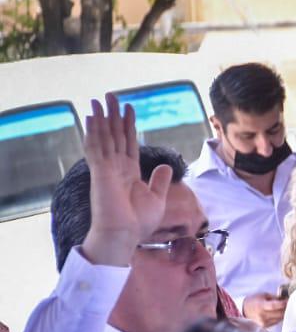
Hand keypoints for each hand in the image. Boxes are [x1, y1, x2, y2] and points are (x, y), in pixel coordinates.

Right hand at [80, 94, 171, 267]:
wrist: (124, 235)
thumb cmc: (138, 223)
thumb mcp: (157, 198)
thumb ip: (160, 181)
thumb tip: (166, 166)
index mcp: (128, 172)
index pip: (127, 143)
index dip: (128, 126)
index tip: (129, 109)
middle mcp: (115, 168)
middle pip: (114, 135)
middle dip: (113, 115)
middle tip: (111, 95)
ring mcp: (106, 169)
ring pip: (104, 138)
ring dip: (103, 118)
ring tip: (101, 99)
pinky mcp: (100, 173)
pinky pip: (96, 148)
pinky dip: (94, 132)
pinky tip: (93, 118)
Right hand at [242, 293, 286, 326]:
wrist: (245, 309)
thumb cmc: (256, 300)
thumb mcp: (264, 295)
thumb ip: (275, 298)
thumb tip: (287, 299)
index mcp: (261, 306)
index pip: (274, 306)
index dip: (283, 303)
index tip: (288, 300)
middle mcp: (262, 315)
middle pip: (279, 313)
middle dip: (286, 308)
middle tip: (289, 303)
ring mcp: (263, 322)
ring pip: (280, 318)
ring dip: (284, 313)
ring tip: (284, 307)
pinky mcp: (265, 326)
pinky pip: (277, 321)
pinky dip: (280, 317)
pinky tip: (278, 312)